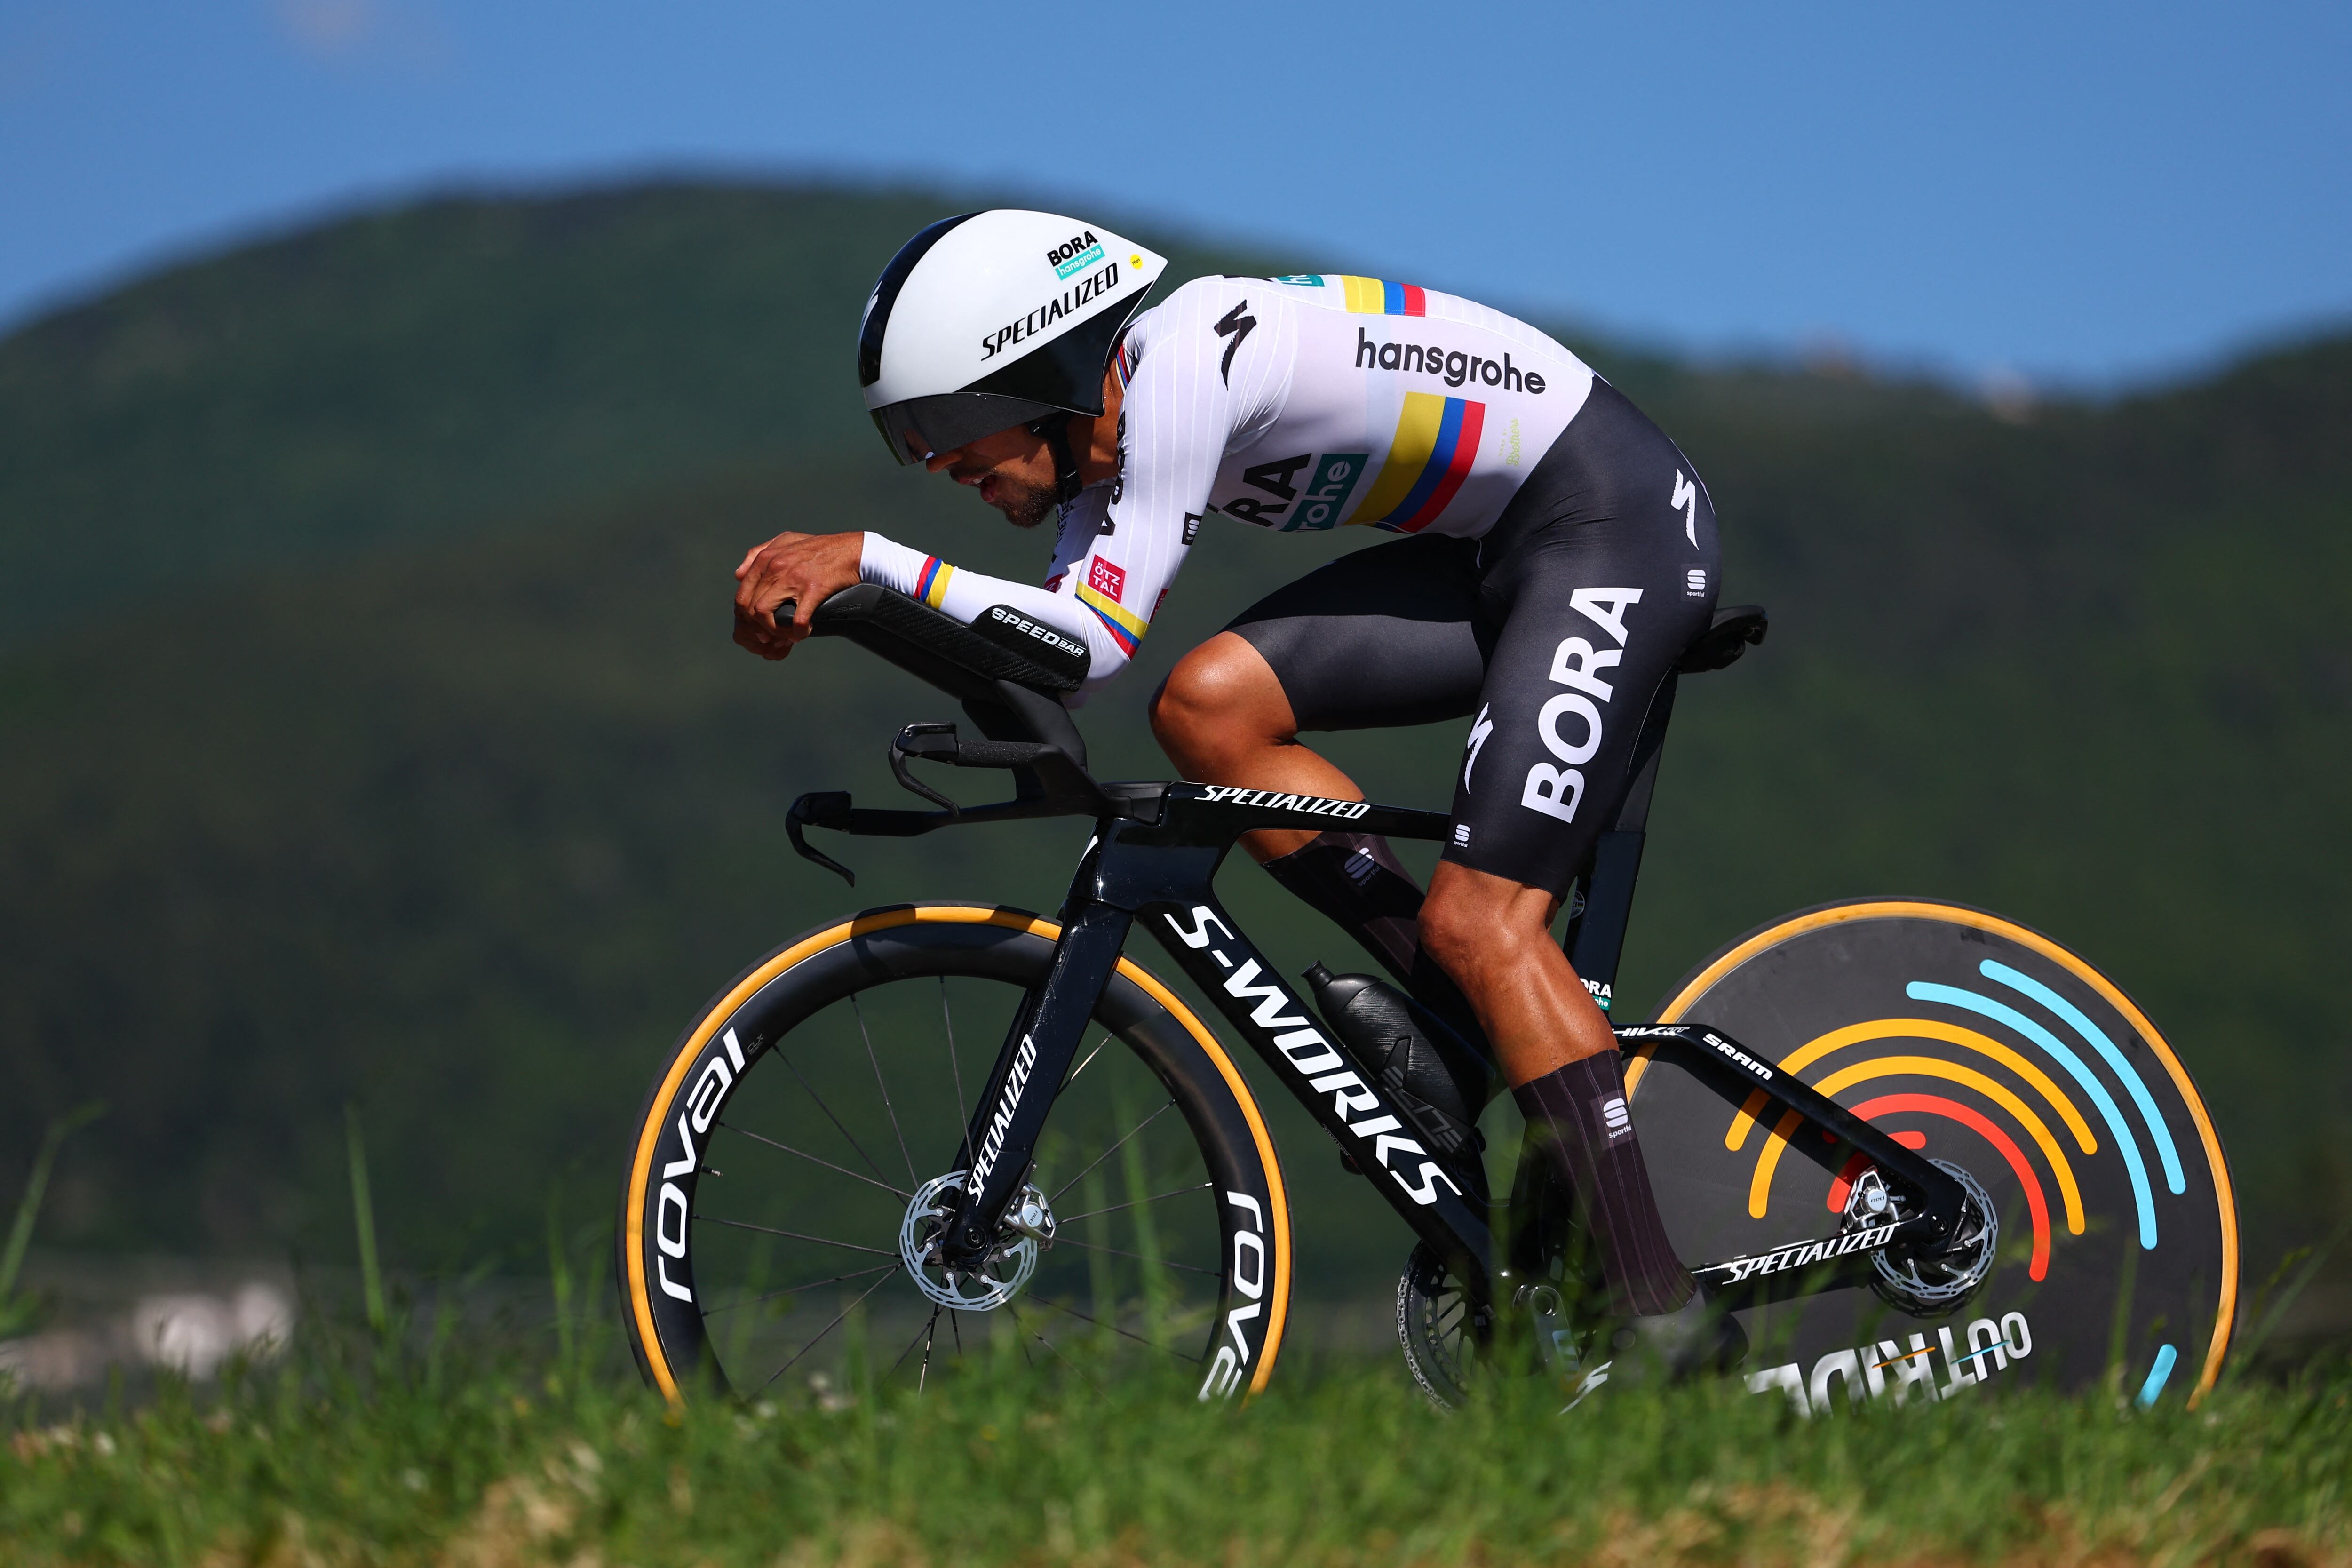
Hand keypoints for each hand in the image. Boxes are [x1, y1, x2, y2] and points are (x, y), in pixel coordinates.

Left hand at [732, 531, 864, 660]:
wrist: (851, 550)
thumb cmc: (819, 547)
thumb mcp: (784, 541)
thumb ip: (757, 554)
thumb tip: (738, 574)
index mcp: (765, 558)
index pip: (742, 595)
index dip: (747, 616)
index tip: (761, 624)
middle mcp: (775, 567)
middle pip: (750, 607)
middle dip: (759, 626)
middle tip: (773, 634)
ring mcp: (792, 579)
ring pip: (764, 614)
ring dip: (774, 630)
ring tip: (788, 633)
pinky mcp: (812, 590)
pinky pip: (797, 620)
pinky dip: (799, 632)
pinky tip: (806, 631)